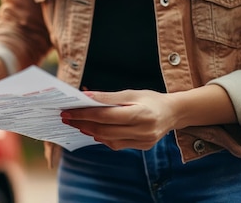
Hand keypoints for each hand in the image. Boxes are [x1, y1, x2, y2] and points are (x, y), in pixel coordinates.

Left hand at [61, 90, 179, 150]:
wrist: (174, 113)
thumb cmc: (151, 99)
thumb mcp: (131, 93)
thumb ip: (109, 97)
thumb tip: (86, 96)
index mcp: (141, 114)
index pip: (105, 116)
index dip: (84, 114)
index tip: (68, 112)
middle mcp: (143, 130)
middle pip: (105, 130)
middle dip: (83, 124)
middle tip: (67, 118)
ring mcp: (143, 141)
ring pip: (109, 140)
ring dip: (91, 132)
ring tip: (77, 124)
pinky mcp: (142, 147)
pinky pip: (117, 144)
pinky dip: (104, 137)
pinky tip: (94, 130)